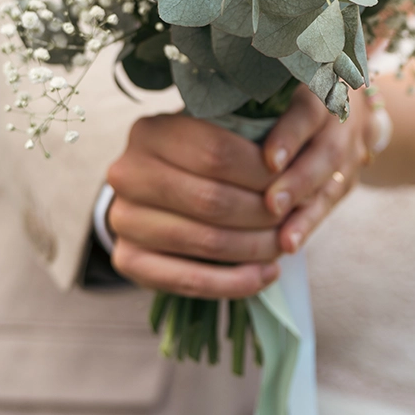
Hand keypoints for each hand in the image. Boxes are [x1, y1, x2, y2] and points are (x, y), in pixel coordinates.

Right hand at [106, 114, 284, 298]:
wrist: (156, 195)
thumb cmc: (202, 161)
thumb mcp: (220, 135)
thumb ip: (250, 142)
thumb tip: (286, 169)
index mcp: (151, 131)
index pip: (217, 152)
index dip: (261, 171)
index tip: (290, 179)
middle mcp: (127, 173)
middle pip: (212, 200)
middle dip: (263, 213)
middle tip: (292, 217)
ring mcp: (122, 218)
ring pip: (206, 241)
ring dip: (256, 248)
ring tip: (283, 245)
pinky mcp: (126, 260)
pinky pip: (190, 280)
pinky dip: (236, 282)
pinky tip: (266, 274)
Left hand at [261, 86, 371, 254]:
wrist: (344, 100)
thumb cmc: (287, 87)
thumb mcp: (278, 79)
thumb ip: (247, 95)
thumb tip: (190, 116)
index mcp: (319, 88)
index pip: (309, 110)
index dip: (291, 136)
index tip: (269, 160)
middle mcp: (340, 121)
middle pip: (326, 153)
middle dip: (298, 181)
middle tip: (271, 204)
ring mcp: (348, 153)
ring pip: (330, 184)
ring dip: (304, 213)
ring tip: (283, 238)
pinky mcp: (344, 181)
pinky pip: (327, 206)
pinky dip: (307, 226)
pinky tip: (288, 245)